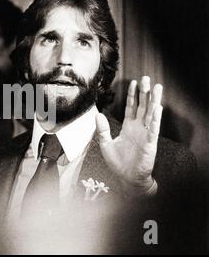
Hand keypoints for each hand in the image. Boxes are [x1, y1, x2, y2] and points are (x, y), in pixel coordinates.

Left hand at [95, 76, 162, 195]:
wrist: (127, 178)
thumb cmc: (118, 163)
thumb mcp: (105, 144)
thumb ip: (102, 129)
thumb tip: (97, 115)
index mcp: (128, 127)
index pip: (132, 107)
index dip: (133, 95)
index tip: (133, 82)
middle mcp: (138, 128)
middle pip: (143, 106)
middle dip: (145, 92)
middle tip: (146, 78)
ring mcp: (145, 134)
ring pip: (151, 114)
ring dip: (154, 101)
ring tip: (157, 87)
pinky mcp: (150, 143)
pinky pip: (153, 129)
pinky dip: (155, 118)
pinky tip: (157, 108)